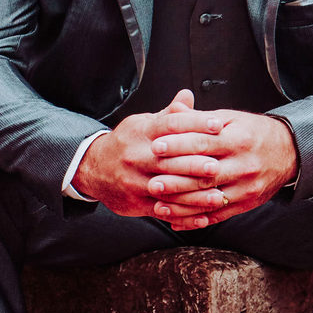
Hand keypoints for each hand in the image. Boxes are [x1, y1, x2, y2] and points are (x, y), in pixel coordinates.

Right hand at [72, 89, 225, 215]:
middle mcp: (136, 156)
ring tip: (219, 196)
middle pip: (169, 160)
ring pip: (168, 189)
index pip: (169, 125)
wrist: (93, 168)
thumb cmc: (126, 143)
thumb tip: (187, 96)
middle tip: (219, 165)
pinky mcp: (136, 202)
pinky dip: (184, 215)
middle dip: (195, 164)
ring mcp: (135, 181)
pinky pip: (163, 209)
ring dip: (195, 195)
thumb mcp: (142, 124)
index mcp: (141, 133)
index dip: (195, 124)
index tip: (217, 124)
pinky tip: (203, 216)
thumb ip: (168, 115)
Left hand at [149, 109, 296, 230]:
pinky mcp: (247, 203)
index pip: (204, 142)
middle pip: (205, 174)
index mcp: (238, 140)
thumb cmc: (252, 132)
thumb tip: (172, 110)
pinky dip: (197, 220)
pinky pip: (219, 215)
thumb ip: (200, 119)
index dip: (178, 145)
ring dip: (182, 205)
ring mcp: (246, 187)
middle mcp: (244, 165)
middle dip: (176, 180)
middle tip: (151, 182)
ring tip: (158, 205)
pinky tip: (176, 222)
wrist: (289, 151)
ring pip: (210, 198)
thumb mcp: (230, 118)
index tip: (155, 147)